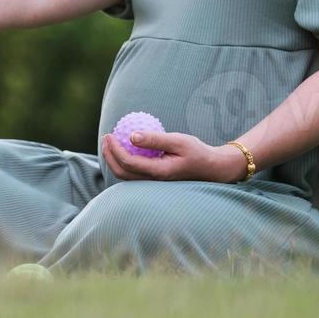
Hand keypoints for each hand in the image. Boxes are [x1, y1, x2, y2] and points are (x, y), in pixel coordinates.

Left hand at [101, 130, 248, 182]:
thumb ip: (155, 139)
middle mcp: (154, 181)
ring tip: (110, 142)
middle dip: (109, 156)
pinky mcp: (155, 179)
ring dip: (114, 159)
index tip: (109, 134)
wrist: (212, 168)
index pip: (128, 163)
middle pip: (122, 173)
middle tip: (106, 137)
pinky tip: (124, 146)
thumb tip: (131, 136)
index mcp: (159, 172)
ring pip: (127, 175)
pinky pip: (134, 172)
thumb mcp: (178, 141)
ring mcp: (154, 182)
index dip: (114, 150)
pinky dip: (125, 161)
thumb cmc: (197, 152)